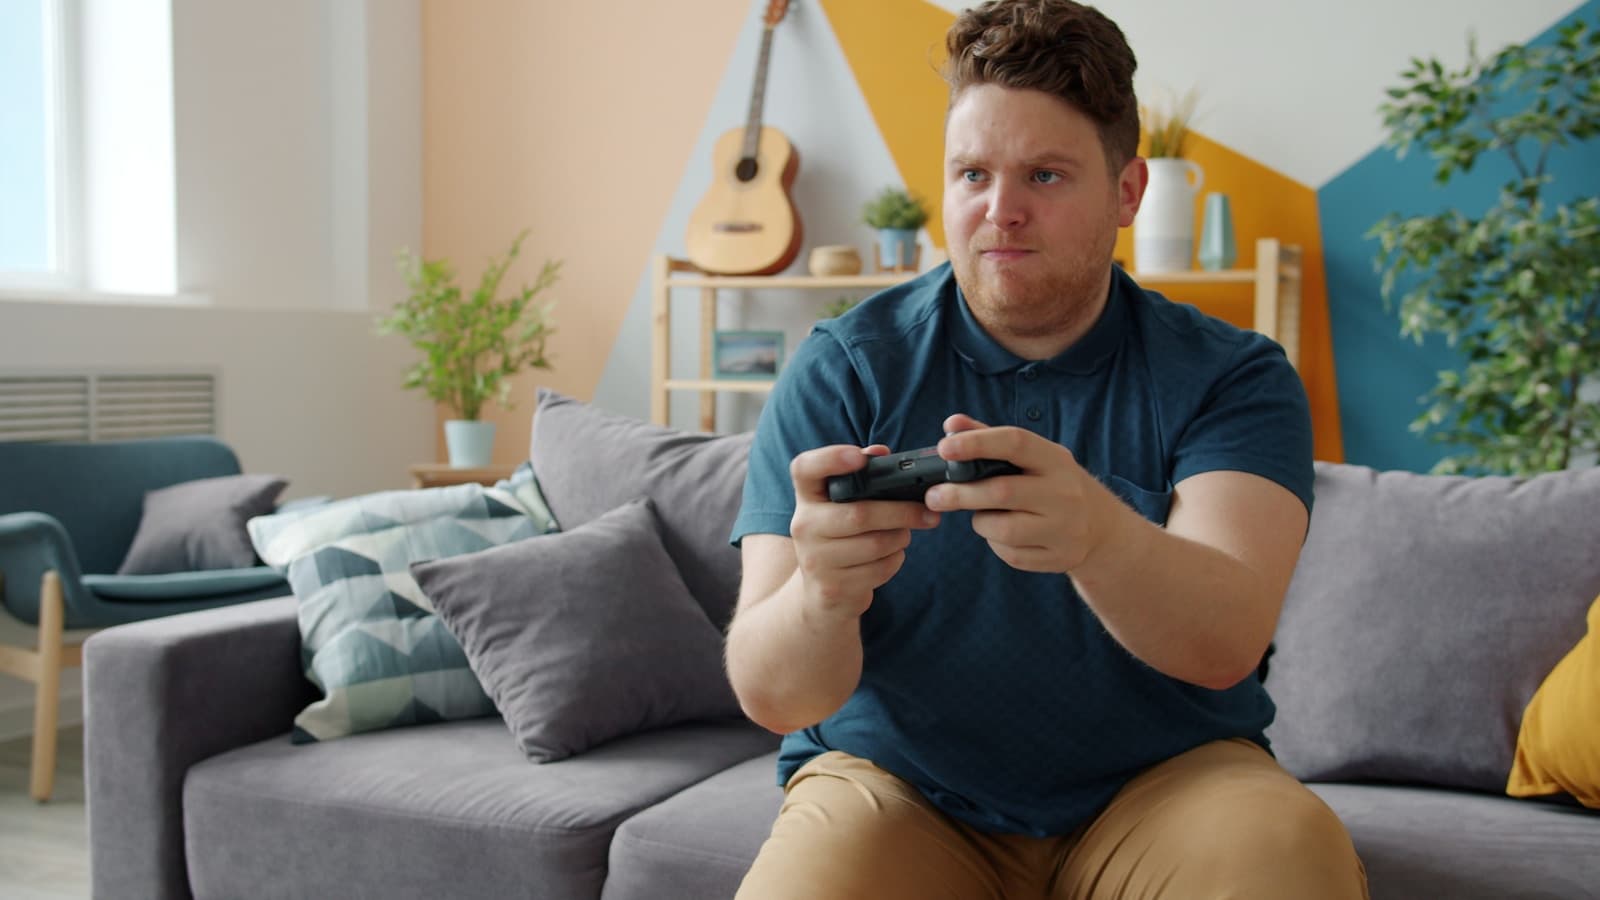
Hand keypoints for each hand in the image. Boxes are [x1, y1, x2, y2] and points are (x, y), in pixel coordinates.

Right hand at [788, 444, 941, 618]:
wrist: (822, 593)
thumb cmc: (842, 537)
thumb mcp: (842, 506)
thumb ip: (861, 476)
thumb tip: (880, 452)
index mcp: (807, 497)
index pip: (805, 469)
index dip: (830, 459)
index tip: (859, 457)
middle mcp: (804, 526)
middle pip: (860, 514)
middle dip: (902, 512)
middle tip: (928, 512)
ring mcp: (815, 560)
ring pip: (876, 544)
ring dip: (900, 538)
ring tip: (903, 534)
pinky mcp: (832, 588)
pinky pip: (879, 569)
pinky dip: (894, 560)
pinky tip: (890, 556)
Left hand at [925, 414, 1113, 572]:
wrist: (1101, 528)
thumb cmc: (1053, 483)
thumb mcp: (1033, 457)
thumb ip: (990, 438)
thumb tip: (951, 424)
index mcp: (1056, 459)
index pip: (1015, 443)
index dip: (977, 443)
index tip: (944, 448)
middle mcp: (1064, 492)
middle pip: (1002, 491)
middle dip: (960, 494)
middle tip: (934, 496)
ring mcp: (1065, 528)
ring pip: (1003, 529)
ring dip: (981, 521)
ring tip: (981, 514)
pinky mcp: (1058, 557)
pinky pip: (1011, 554)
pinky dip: (996, 543)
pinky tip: (1002, 533)